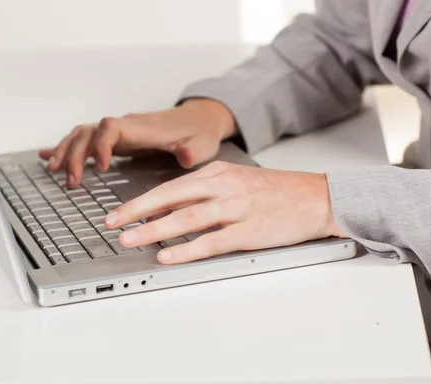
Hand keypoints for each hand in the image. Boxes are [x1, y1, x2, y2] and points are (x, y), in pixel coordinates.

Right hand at [39, 99, 236, 187]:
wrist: (200, 119)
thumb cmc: (198, 132)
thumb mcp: (201, 144)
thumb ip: (191, 151)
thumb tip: (187, 155)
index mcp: (142, 128)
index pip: (111, 129)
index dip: (101, 146)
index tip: (101, 168)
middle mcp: (126, 127)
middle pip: (89, 132)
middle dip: (75, 154)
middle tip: (71, 181)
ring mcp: (119, 133)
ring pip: (83, 135)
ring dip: (66, 151)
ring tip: (53, 170)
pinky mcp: (117, 140)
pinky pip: (86, 140)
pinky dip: (67, 147)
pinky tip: (50, 155)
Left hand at [103, 161, 346, 263]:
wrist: (317, 197)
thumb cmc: (274, 191)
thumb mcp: (235, 181)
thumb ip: (202, 193)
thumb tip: (166, 210)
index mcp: (218, 173)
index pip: (170, 187)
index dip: (140, 201)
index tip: (118, 214)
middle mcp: (224, 187)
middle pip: (172, 198)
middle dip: (138, 212)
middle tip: (113, 226)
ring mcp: (238, 208)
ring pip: (188, 218)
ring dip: (156, 230)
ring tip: (131, 240)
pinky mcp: (251, 231)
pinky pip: (213, 241)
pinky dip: (188, 250)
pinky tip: (169, 257)